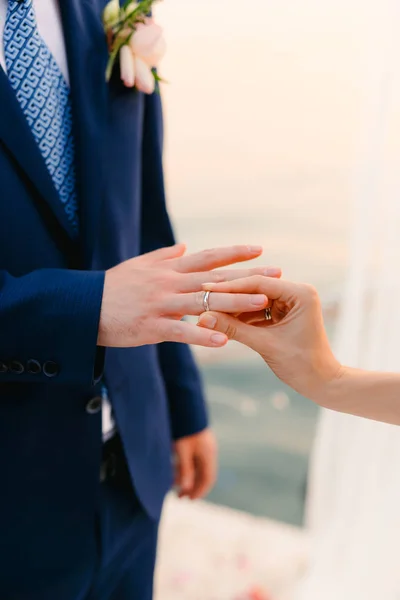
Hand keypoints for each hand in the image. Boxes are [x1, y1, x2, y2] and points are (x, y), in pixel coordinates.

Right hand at [99, 244, 280, 347]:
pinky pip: (182, 332)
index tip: (259, 248)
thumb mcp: (139, 264)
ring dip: (236, 302)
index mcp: (169, 269)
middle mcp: (170, 283)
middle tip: (276, 273)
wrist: (85, 306)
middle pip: (215, 278)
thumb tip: (184, 247)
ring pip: (205, 302)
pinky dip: (203, 335)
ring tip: (263, 303)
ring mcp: (162, 304)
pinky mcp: (153, 326)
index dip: (234, 253)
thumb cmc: (113, 286)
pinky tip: (224, 340)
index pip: (208, 257)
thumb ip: (164, 256)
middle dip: (247, 275)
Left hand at [173, 428, 216, 499]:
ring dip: (187, 477)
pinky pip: (192, 458)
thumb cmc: (184, 428)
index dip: (199, 491)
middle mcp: (208, 451)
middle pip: (202, 474)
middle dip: (192, 486)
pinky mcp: (196, 440)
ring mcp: (203, 445)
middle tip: (179, 496)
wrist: (185, 405)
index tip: (189, 500)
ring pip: (196, 466)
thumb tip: (186, 488)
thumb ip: (185, 469)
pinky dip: (184, 467)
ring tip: (173, 485)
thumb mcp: (182, 450)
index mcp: (208, 455)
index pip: (208, 479)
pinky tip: (173, 470)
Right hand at [197, 276, 340, 399]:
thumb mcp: (265, 345)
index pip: (259, 284)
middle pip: (255, 289)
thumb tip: (203, 318)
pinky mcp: (284, 313)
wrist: (322, 383)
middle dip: (230, 296)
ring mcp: (291, 302)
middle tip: (203, 296)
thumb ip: (234, 329)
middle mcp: (297, 292)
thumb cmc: (301, 365)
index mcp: (300, 293)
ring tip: (208, 310)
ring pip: (254, 300)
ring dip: (233, 307)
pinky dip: (242, 317)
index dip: (230, 287)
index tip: (206, 288)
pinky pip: (258, 311)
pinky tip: (220, 319)